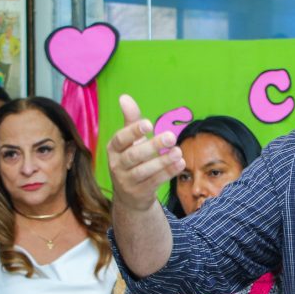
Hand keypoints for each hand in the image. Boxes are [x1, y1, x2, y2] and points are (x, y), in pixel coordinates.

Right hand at [107, 94, 184, 212]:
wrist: (129, 197)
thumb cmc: (131, 161)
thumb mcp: (129, 142)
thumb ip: (130, 120)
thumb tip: (124, 96)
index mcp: (113, 150)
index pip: (120, 139)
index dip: (133, 132)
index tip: (149, 124)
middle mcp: (117, 166)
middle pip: (134, 156)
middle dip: (153, 146)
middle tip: (171, 136)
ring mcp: (127, 181)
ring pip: (145, 171)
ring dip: (163, 161)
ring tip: (178, 151)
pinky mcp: (140, 193)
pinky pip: (155, 182)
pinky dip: (168, 172)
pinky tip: (180, 163)